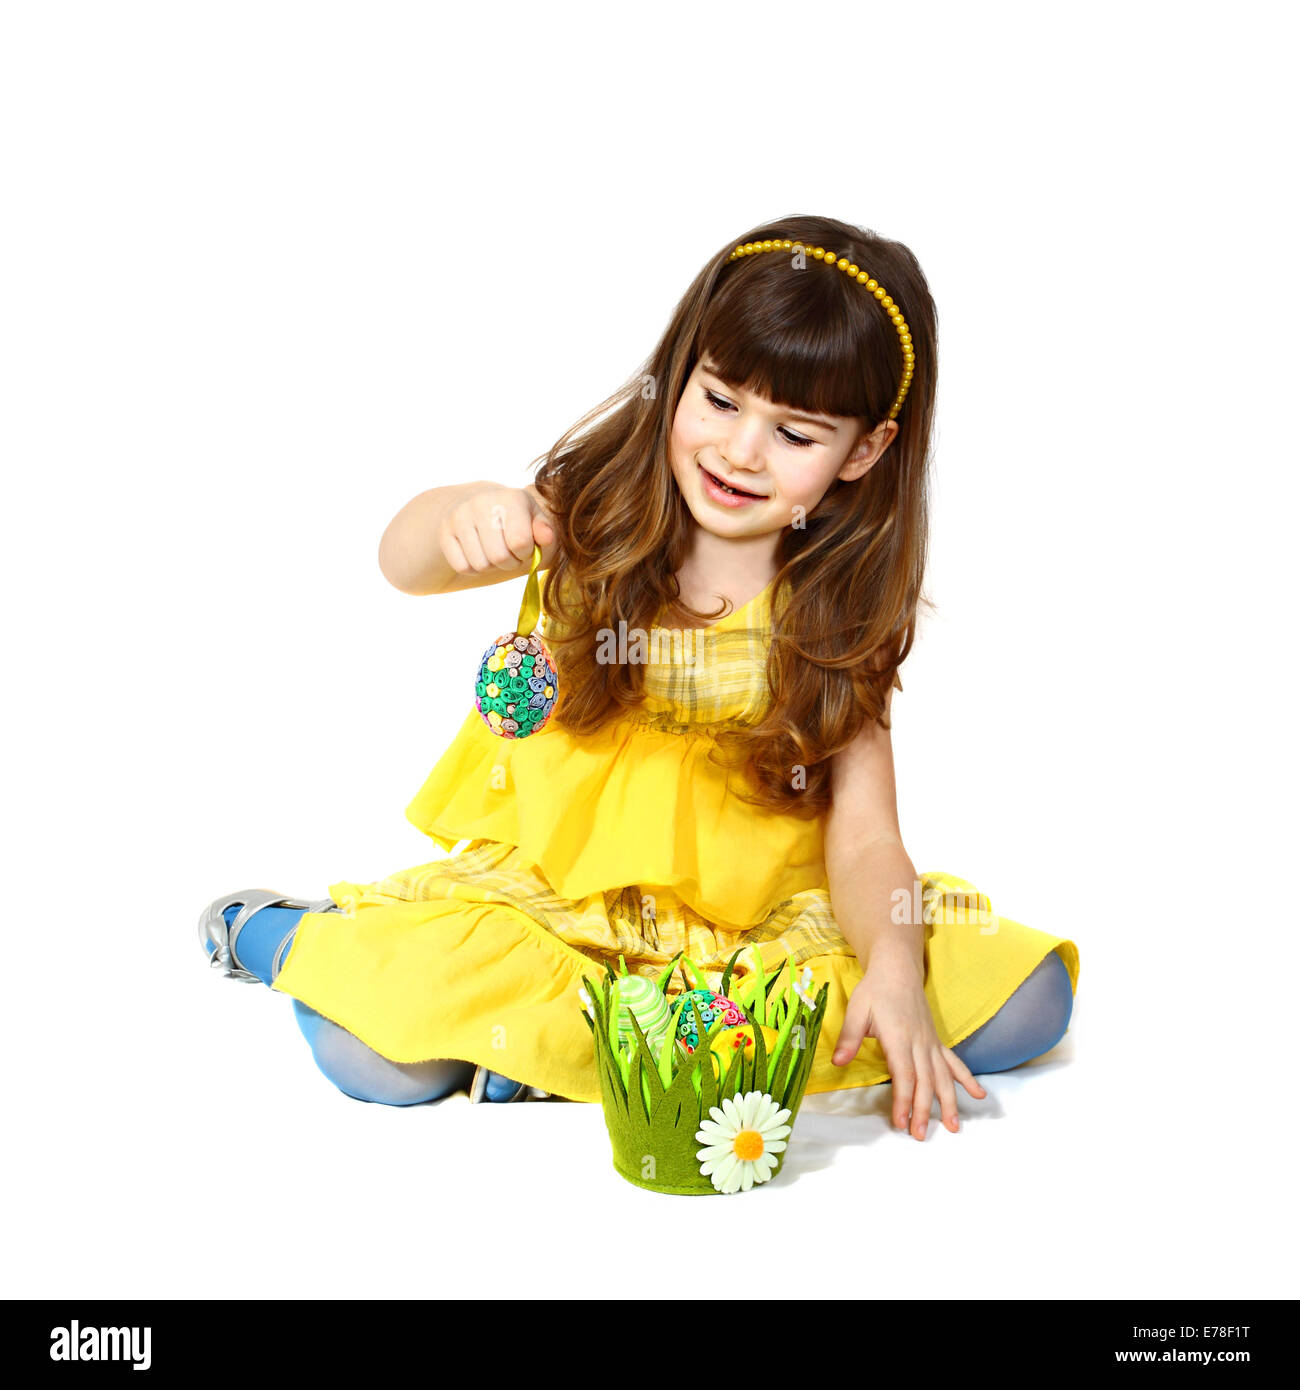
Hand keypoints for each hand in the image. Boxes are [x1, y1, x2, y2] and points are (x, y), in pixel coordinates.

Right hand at [439, 483, 555, 577]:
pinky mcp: (445, 532)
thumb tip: (546, 537)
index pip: (520, 543)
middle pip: (499, 557)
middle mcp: (482, 502)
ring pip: (480, 565)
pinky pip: (462, 567)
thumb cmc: (518, 520)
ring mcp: (459, 516)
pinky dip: (474, 568)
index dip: (527, 553)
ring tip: (495, 551)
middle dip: (510, 563)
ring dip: (492, 566)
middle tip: (511, 553)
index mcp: (511, 498)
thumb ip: (547, 531)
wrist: (483, 509)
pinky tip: (479, 553)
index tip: (526, 546)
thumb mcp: (537, 523)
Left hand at [831, 953, 986, 1139]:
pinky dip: (966, 1079)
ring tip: (953, 1127)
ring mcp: (930, 1042)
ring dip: (948, 1102)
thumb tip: (838, 1062)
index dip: (903, 1099)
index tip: (900, 1122)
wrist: (898, 970)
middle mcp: (919, 1042)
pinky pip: (953, 1062)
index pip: (904, 1074)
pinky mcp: (935, 1041)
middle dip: (923, 1110)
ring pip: (943, 1076)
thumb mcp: (856, 1010)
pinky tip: (978, 1095)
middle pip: (925, 1081)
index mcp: (899, 1036)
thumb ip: (849, 1037)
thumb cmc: (875, 990)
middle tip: (919, 1135)